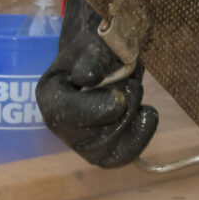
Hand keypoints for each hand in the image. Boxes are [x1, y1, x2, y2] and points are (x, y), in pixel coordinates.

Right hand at [34, 0, 158, 166]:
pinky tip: (147, 114)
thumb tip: (88, 77)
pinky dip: (141, 136)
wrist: (104, 60)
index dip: (101, 107)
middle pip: (95, 138)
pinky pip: (122, 156)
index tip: (121, 92)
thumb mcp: (96, 43)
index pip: (71, 116)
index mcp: (51, 96)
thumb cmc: (97, 50)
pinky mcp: (102, 149)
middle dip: (123, 110)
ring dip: (132, 119)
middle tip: (130, 83)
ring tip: (133, 91)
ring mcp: (81, 141)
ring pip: (112, 149)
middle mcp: (60, 125)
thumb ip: (94, 57)